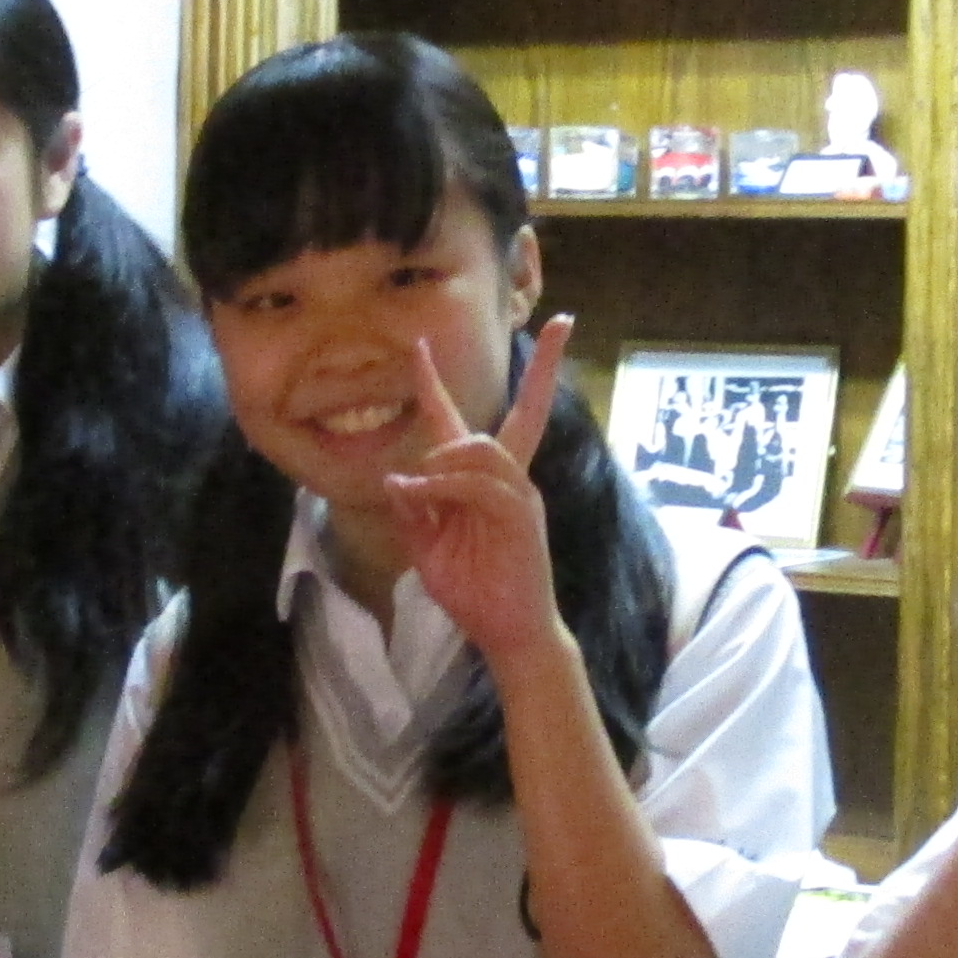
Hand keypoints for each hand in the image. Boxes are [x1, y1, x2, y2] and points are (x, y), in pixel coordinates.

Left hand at [380, 318, 574, 670]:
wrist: (508, 634)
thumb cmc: (473, 591)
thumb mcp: (428, 549)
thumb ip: (414, 512)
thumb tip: (395, 479)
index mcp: (481, 482)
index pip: (460, 424)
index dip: (434, 384)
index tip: (418, 344)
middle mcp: (507, 479)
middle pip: (528, 412)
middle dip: (545, 367)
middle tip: (562, 322)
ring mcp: (520, 495)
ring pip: (483, 447)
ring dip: (442, 458)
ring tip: (419, 484)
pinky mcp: (522, 517)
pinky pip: (481, 484)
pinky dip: (444, 483)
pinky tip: (420, 493)